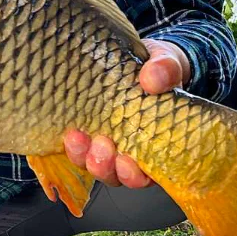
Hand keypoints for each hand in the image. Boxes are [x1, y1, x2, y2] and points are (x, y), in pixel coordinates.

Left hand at [63, 39, 190, 187]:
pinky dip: (72, 143)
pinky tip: (68, 131)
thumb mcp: (168, 63)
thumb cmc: (159, 70)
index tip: (127, 162)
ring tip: (78, 137)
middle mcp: (131, 151)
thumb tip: (152, 79)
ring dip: (84, 156)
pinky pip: (78, 147)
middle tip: (102, 146)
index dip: (135, 175)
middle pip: (117, 174)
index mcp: (157, 144)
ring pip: (94, 164)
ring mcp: (108, 143)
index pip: (148, 174)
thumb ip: (166, 69)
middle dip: (106, 166)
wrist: (140, 61)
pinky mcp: (88, 131)